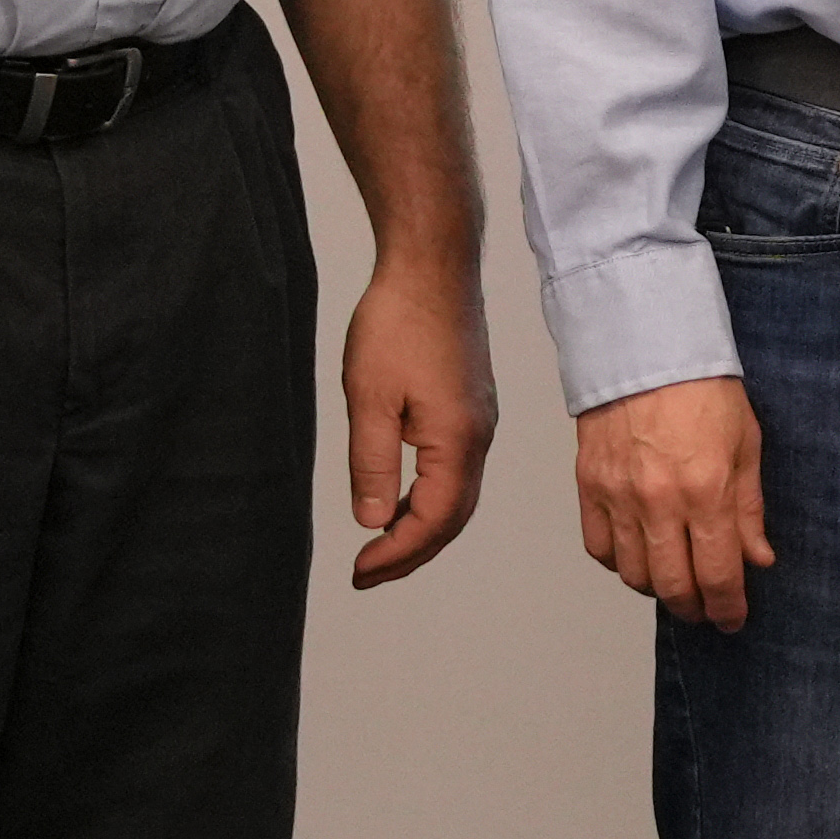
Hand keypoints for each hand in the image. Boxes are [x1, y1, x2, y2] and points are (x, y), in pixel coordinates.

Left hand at [341, 252, 495, 588]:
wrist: (433, 265)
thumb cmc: (398, 321)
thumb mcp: (368, 397)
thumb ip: (372, 464)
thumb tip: (373, 522)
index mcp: (457, 441)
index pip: (432, 522)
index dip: (396, 555)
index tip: (359, 571)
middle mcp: (479, 437)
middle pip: (452, 519)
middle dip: (410, 553)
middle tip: (366, 573)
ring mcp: (480, 421)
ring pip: (457, 497)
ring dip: (421, 528)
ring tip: (380, 545)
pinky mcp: (472, 407)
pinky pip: (457, 471)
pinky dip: (431, 498)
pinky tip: (402, 498)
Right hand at [581, 375, 775, 633]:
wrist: (646, 348)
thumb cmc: (702, 389)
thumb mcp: (747, 445)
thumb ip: (749, 509)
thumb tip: (758, 560)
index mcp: (707, 489)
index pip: (717, 575)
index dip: (728, 608)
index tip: (733, 619)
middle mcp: (660, 500)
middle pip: (673, 586)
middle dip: (694, 608)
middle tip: (705, 609)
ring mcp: (619, 496)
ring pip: (633, 574)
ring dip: (657, 588)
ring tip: (675, 580)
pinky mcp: (590, 486)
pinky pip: (599, 548)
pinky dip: (619, 563)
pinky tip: (639, 555)